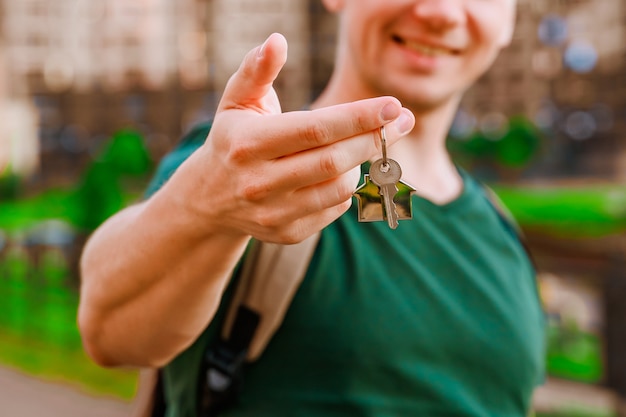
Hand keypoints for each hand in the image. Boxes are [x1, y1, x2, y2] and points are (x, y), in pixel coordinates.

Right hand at [182, 33, 414, 242]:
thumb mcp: (237, 101)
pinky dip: (346, 187)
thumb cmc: (234, 138)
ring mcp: (273, 212)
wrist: (210, 198)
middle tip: (402, 120)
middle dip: (375, 138)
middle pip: (333, 161)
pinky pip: (334, 209)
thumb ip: (256, 70)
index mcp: (249, 143)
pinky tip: (340, 171)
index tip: (394, 105)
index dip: (358, 117)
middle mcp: (259, 182)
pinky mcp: (286, 233)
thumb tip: (277, 41)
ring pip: (339, 188)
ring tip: (360, 145)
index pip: (314, 129)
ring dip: (361, 164)